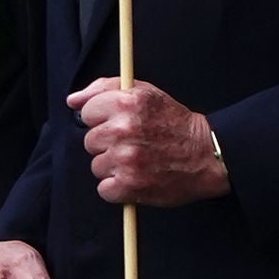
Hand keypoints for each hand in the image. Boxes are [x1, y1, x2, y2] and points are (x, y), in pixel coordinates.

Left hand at [69, 78, 229, 207]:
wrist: (205, 154)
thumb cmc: (174, 122)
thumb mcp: (144, 93)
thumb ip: (104, 89)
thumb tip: (72, 100)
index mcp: (125, 103)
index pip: (87, 113)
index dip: (103, 119)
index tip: (121, 124)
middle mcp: (123, 129)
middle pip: (90, 141)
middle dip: (108, 144)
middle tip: (133, 144)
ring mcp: (125, 159)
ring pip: (96, 166)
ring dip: (113, 167)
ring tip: (138, 161)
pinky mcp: (129, 185)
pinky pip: (104, 189)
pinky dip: (119, 188)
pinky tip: (137, 178)